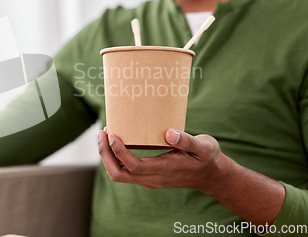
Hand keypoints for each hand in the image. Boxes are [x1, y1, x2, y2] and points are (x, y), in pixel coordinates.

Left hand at [97, 128, 231, 194]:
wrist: (212, 177)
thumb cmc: (207, 158)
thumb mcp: (204, 146)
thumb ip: (187, 140)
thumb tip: (169, 133)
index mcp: (165, 170)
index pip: (134, 166)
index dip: (119, 151)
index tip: (112, 134)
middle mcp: (153, 178)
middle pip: (119, 174)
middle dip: (105, 155)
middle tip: (101, 133)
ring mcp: (149, 180)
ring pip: (119, 175)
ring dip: (107, 157)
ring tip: (104, 135)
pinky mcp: (148, 177)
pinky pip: (124, 172)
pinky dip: (114, 158)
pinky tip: (115, 142)